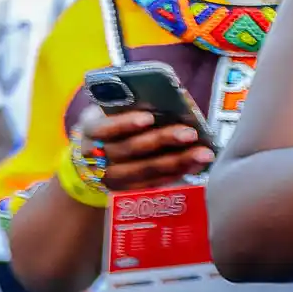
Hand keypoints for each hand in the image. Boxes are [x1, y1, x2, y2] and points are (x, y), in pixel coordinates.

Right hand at [74, 105, 215, 193]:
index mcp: (90, 130)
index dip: (125, 124)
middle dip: (162, 140)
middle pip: (129, 150)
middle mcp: (96, 157)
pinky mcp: (124, 192)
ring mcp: (110, 177)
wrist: (92, 158)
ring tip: (203, 153)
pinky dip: (174, 175)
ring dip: (176, 161)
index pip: (104, 128)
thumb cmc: (110, 125)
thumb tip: (173, 99)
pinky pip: (151, 184)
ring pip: (144, 170)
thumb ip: (130, 106)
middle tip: (190, 134)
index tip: (149, 118)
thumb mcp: (110, 111)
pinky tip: (194, 166)